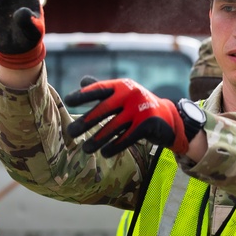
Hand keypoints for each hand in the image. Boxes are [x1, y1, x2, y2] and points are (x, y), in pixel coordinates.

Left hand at [64, 78, 187, 156]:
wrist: (167, 118)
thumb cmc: (138, 106)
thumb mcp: (123, 95)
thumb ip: (104, 89)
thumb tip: (83, 81)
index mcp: (122, 86)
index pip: (100, 89)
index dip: (83, 95)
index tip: (68, 101)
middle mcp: (131, 94)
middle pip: (104, 109)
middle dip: (86, 122)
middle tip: (71, 132)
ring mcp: (140, 109)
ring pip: (114, 127)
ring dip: (98, 140)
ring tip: (86, 150)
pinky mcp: (148, 124)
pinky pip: (127, 138)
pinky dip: (114, 147)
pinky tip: (105, 153)